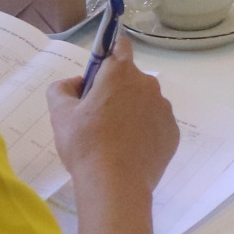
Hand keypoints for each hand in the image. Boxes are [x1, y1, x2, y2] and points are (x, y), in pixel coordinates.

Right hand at [52, 40, 178, 205]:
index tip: (97, 75)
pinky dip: (144, 131)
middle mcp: (148, 85)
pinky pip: (155, 123)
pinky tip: (129, 150)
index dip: (107, 56)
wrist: (116, 186)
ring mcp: (164, 109)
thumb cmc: (86, 145)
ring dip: (131, 111)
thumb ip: (62, 88)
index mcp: (121, 73)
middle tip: (96, 117)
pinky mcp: (172, 133)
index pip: (119, 47)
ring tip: (113, 138)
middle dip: (115, 90)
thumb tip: (76, 83)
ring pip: (144, 102)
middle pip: (130, 78)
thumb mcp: (60, 114)